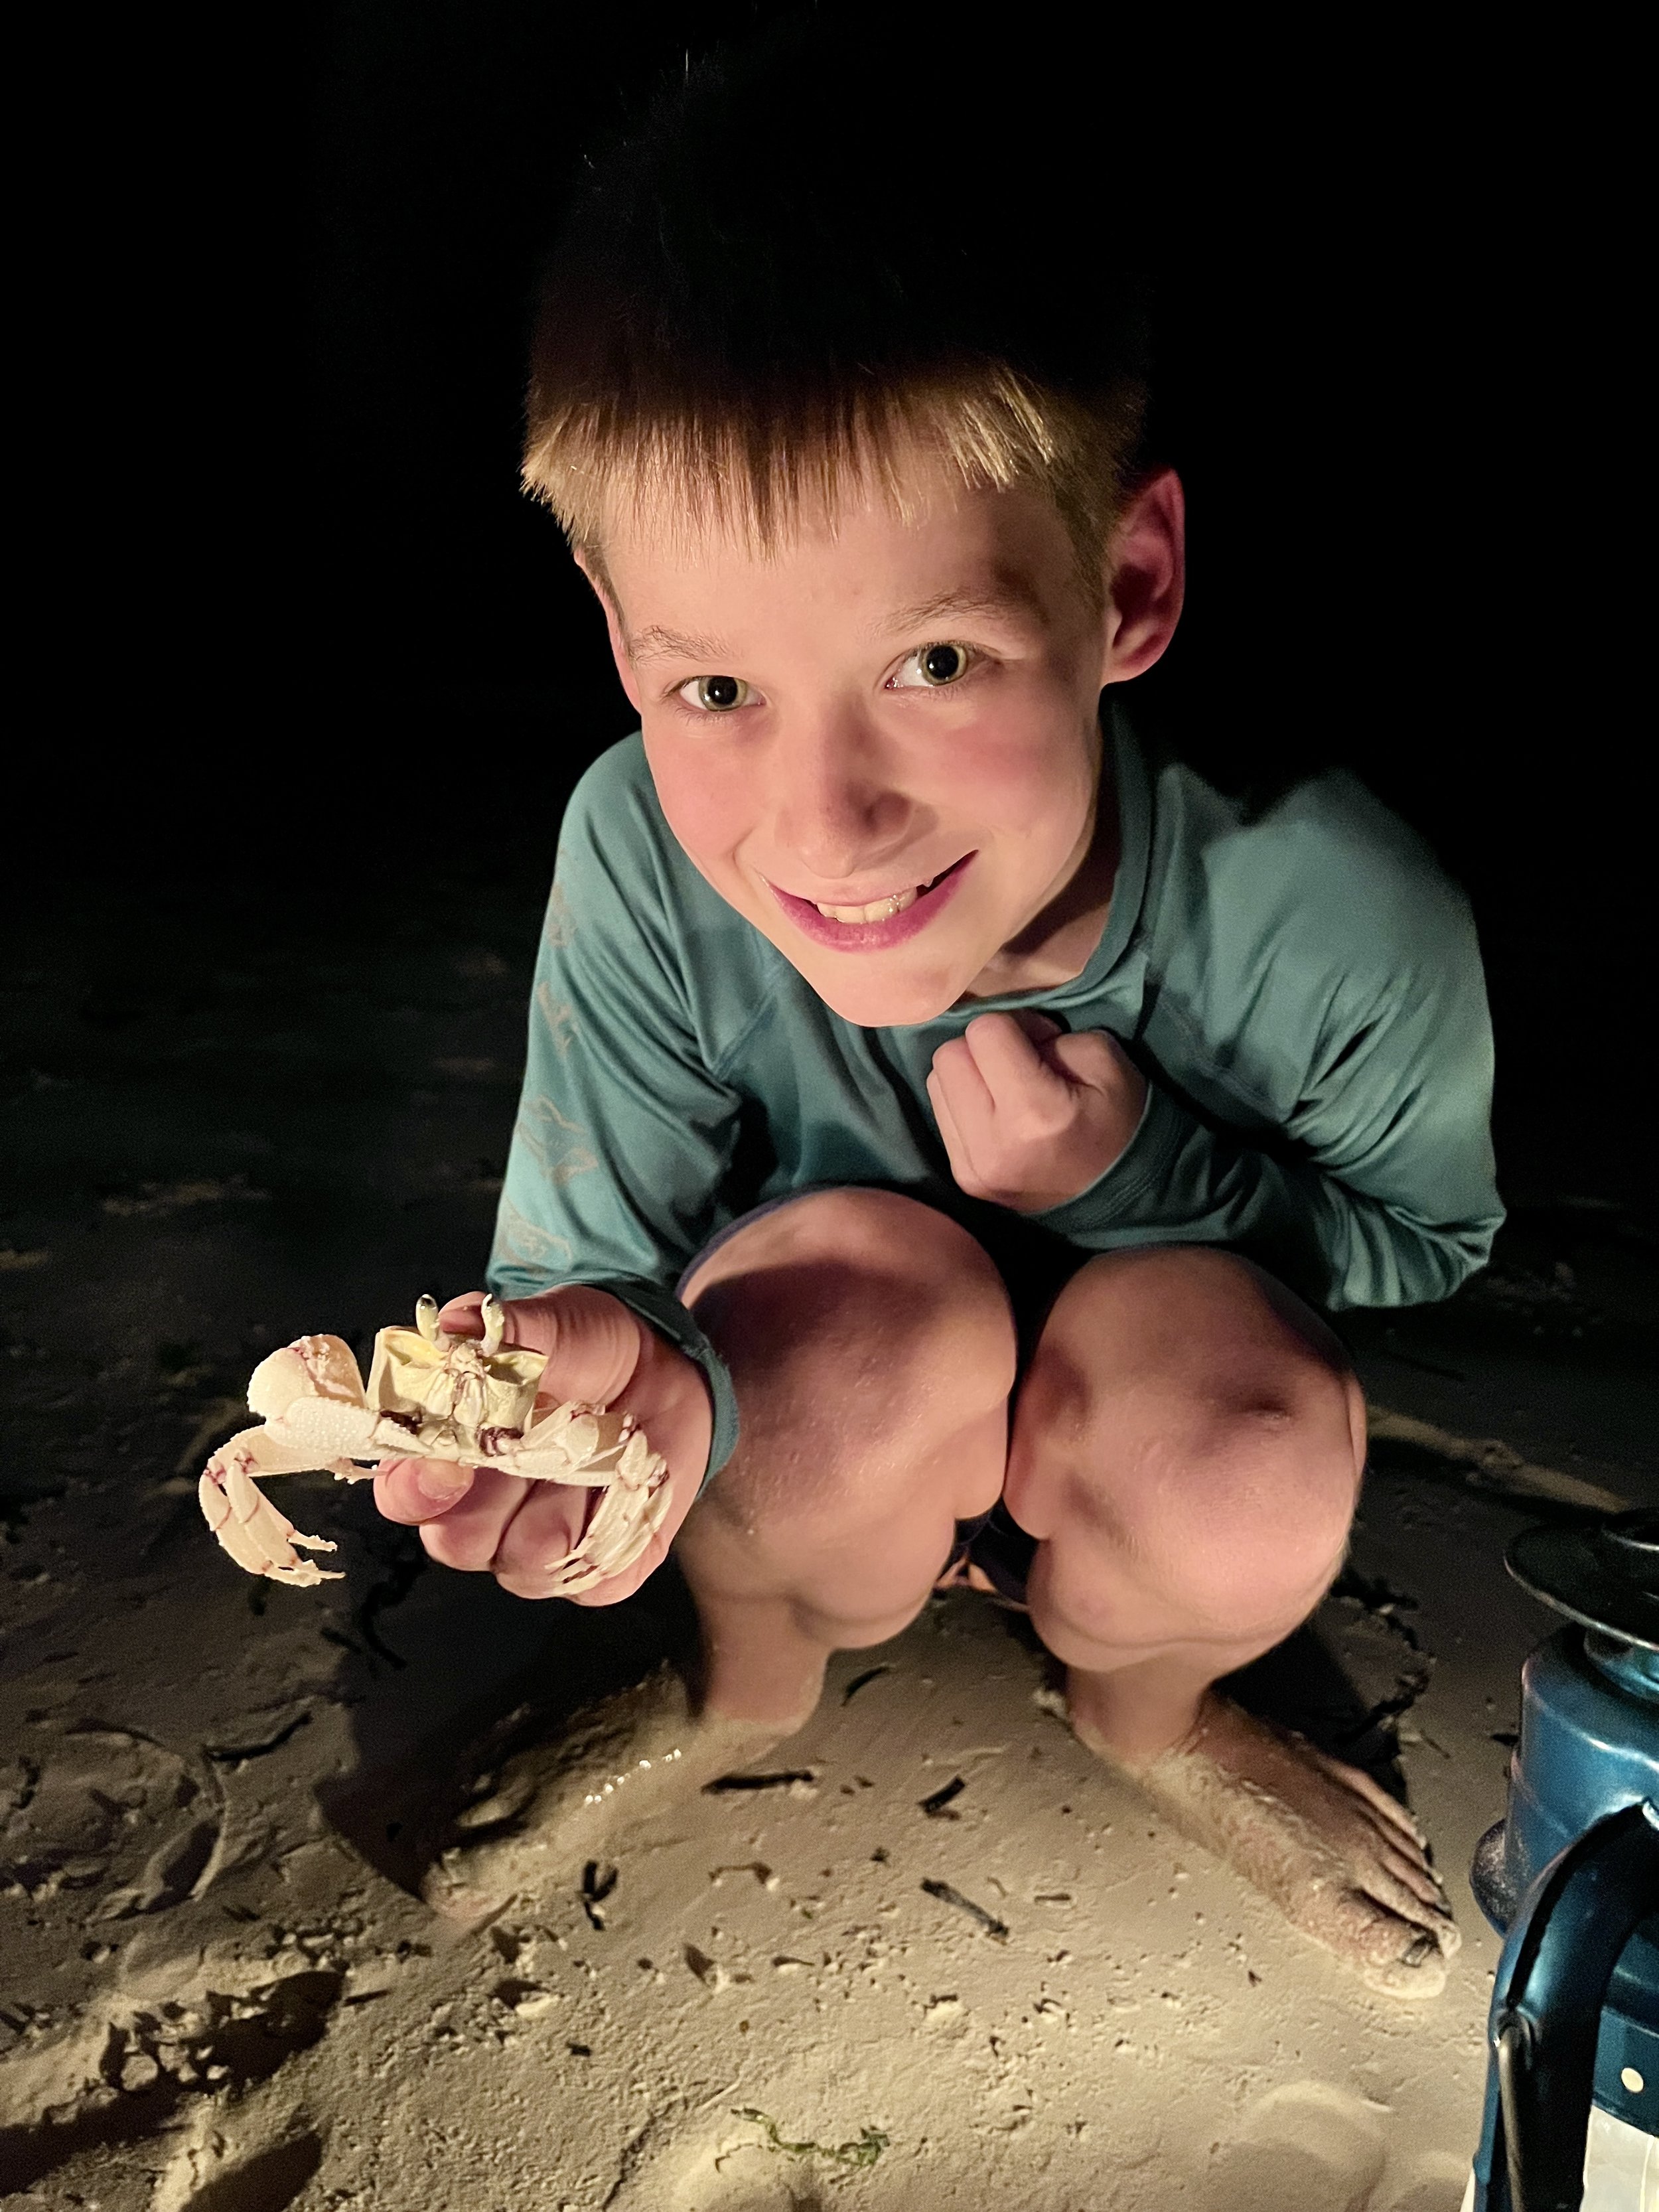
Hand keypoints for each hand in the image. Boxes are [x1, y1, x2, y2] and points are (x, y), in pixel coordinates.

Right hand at [372, 1286, 711, 1604]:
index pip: (403, 1492)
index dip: (416, 1486)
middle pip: (455, 1543)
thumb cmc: (588, 1346)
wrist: (665, 1367)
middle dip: (491, 1507)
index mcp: (448, 1452)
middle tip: (536, 1454)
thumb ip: (505, 1329)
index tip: (446, 1460)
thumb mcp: (554, 1323)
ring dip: (562, 1511)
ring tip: (597, 1456)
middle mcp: (479, 1510)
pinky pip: (593, 1583)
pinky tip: (628, 1490)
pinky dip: (614, 1541)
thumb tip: (454, 1325)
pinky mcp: (598, 1570)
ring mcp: (536, 1546)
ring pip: (523, 1567)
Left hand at [927, 1011, 1146, 1213]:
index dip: (1014, 1024)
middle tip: (1019, 1060)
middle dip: (982, 1047)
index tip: (1042, 1042)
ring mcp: (972, 1168)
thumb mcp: (1106, 1061)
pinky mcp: (964, 1179)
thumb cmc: (1120, 1122)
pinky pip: (943, 1116)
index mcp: (1035, 1113)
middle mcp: (992, 1145)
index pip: (984, 1033)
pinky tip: (999, 1113)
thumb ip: (1050, 1036)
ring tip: (1007, 1088)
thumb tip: (1009, 1036)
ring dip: (968, 1075)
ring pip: (937, 1084)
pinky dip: (966, 1103)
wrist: (1123, 1196)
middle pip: (949, 1057)